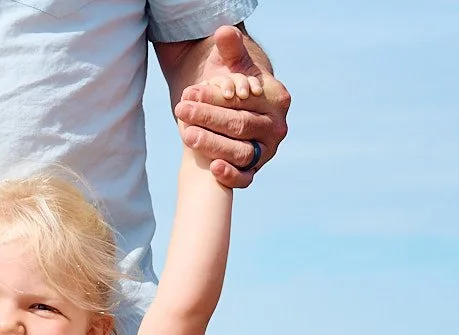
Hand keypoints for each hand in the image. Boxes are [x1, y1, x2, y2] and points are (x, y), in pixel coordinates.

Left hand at [174, 27, 289, 189]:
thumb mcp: (232, 65)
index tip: (190, 92)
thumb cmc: (232, 86)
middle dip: (209, 118)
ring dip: (213, 144)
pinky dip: (231, 175)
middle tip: (180, 110)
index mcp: (277, 99)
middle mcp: (277, 127)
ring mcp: (266, 151)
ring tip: (186, 134)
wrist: (233, 112)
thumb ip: (230, 49)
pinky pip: (245, 178)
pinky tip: (213, 168)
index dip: (217, 97)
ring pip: (241, 151)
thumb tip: (224, 32)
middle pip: (241, 125)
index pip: (245, 100)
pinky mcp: (254, 170)